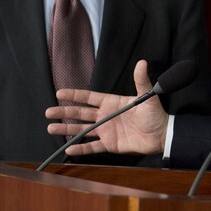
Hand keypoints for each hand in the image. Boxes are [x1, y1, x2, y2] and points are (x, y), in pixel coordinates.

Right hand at [45, 60, 169, 155]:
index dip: (75, 95)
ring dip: (67, 129)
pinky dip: (81, 148)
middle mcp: (106, 116)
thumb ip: (141, 81)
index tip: (59, 93)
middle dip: (65, 112)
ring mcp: (106, 131)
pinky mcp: (110, 144)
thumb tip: (142, 62)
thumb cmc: (155, 114)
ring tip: (51, 128)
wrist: (162, 135)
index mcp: (112, 103)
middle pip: (81, 113)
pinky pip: (93, 147)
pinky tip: (69, 147)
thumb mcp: (147, 96)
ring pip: (82, 130)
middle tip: (48, 112)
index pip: (89, 98)